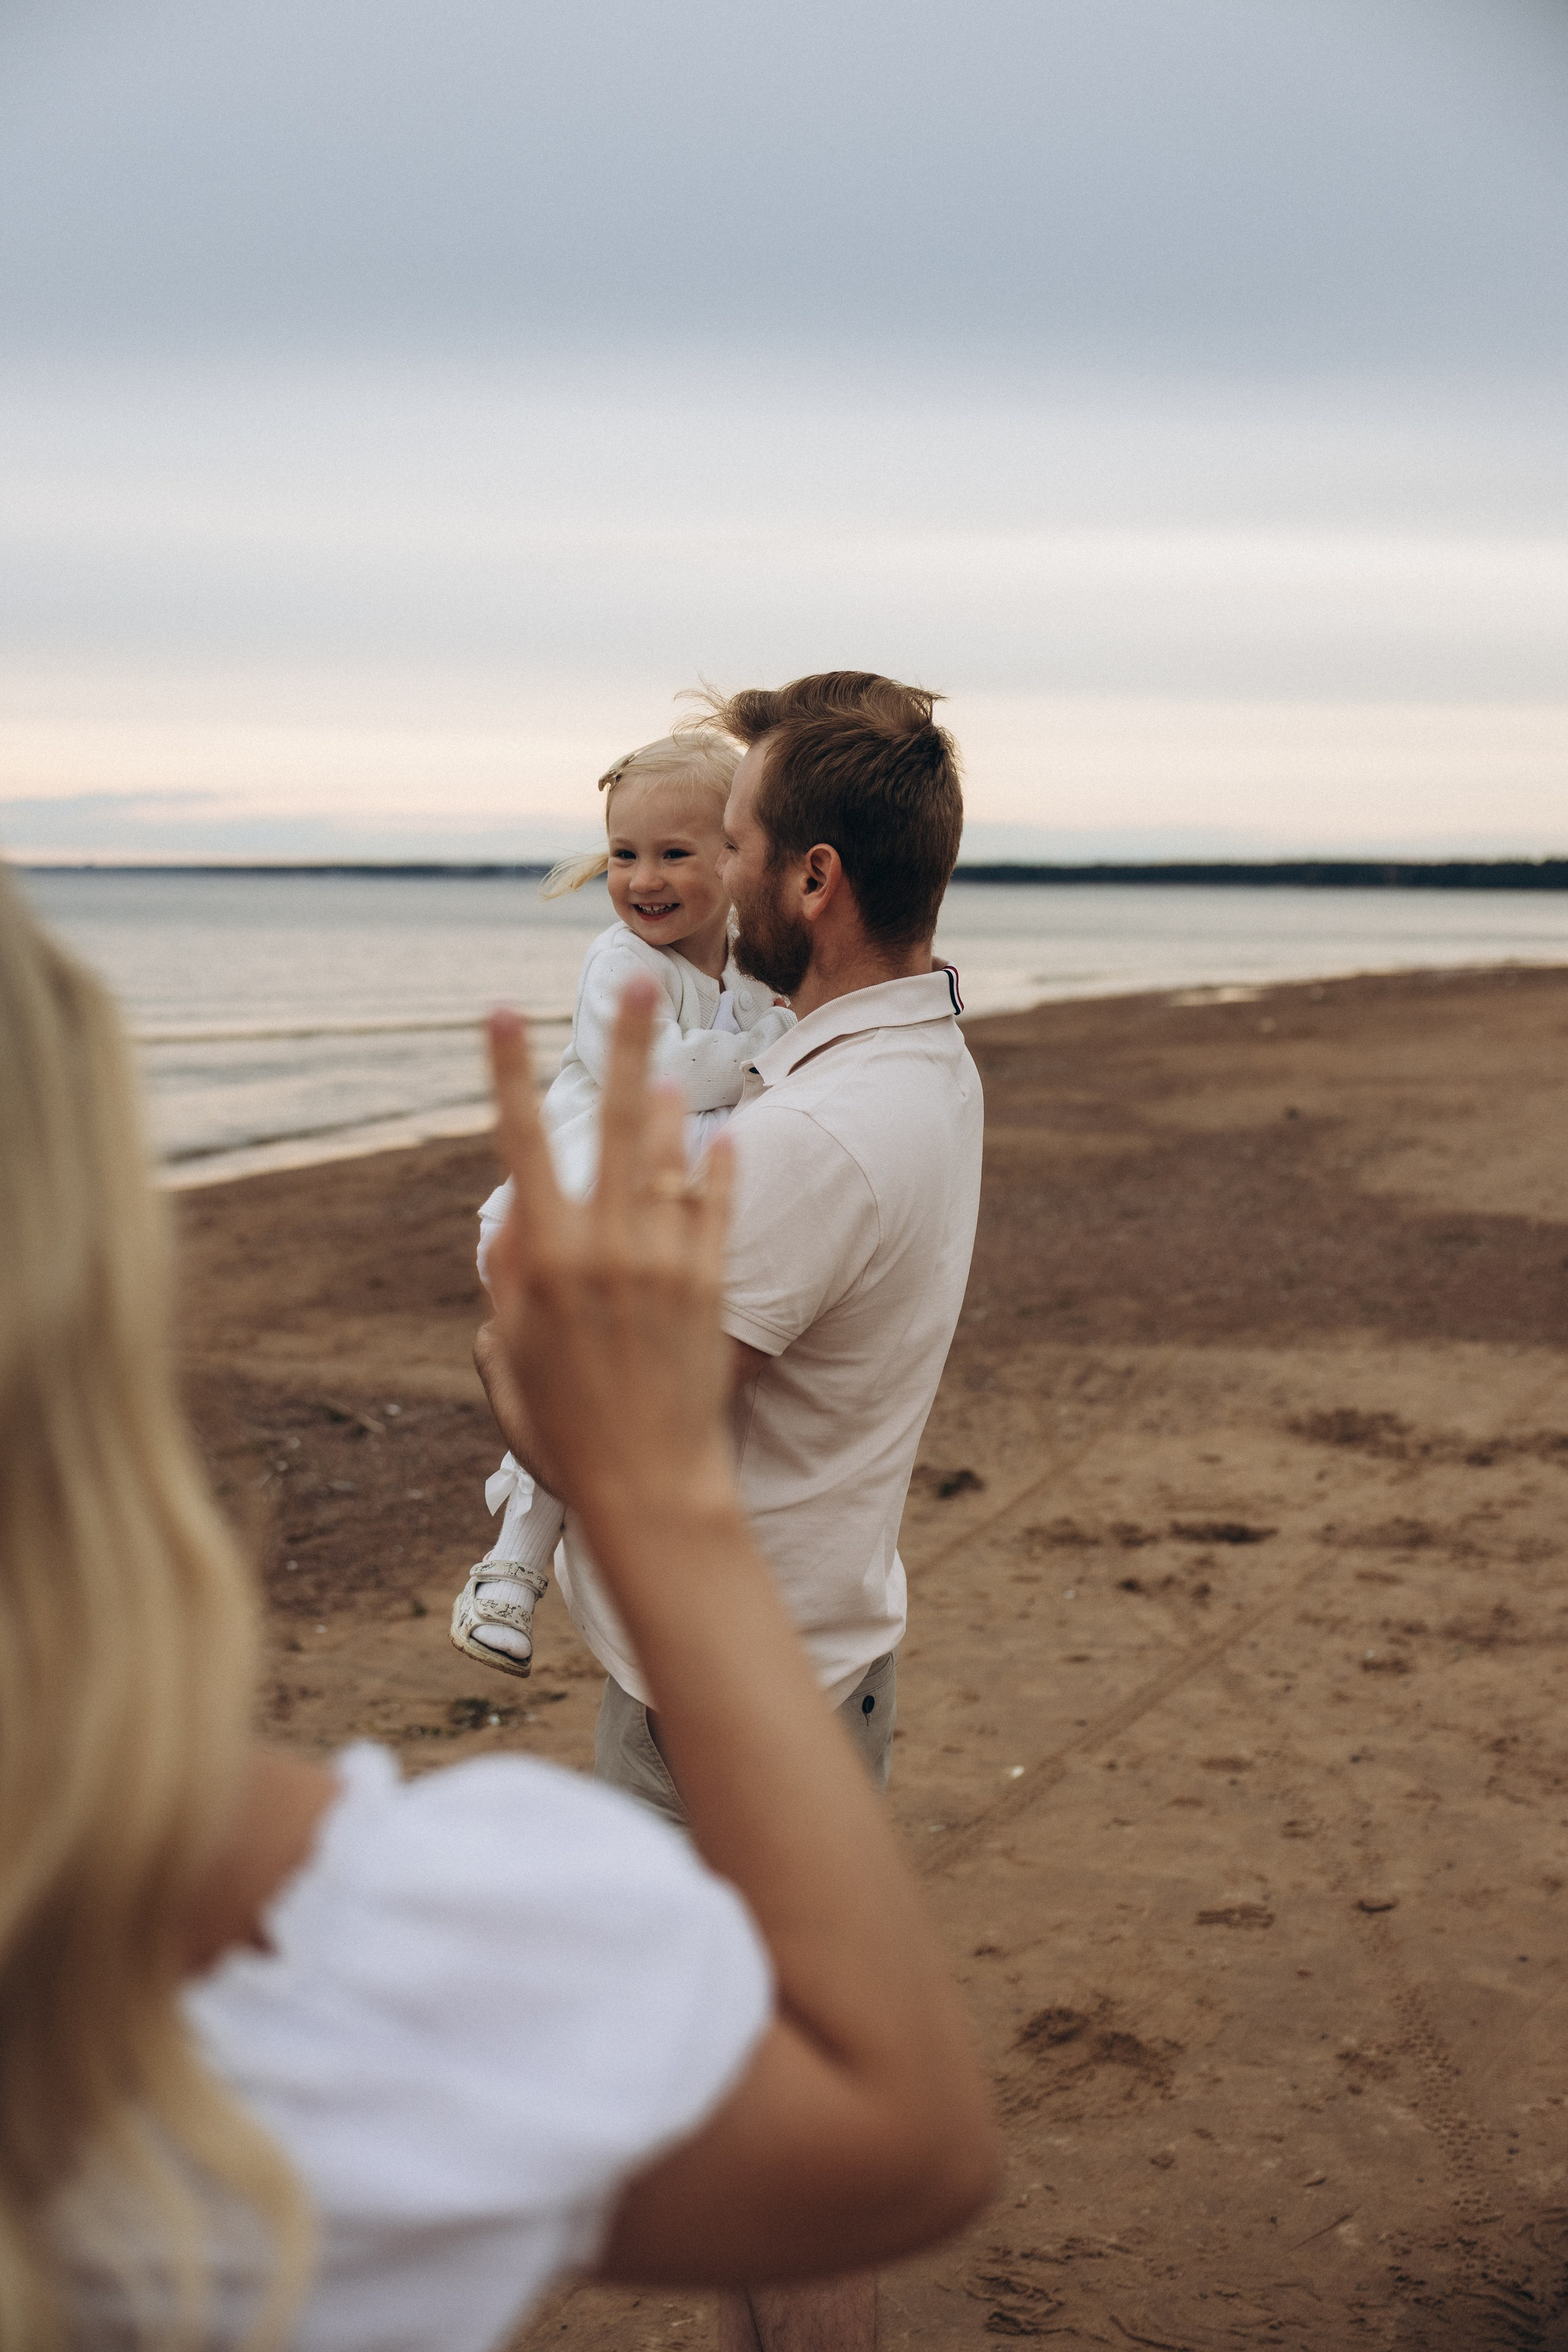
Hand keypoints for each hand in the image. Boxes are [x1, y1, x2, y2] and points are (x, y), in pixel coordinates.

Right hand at [485, 981, 737, 1546]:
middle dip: (624, 1046)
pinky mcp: (711, 1284)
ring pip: (670, 1157)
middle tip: (636, 985)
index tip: (498, 1013)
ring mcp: (666, 1261)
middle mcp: (607, 1246)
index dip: (507, 1072)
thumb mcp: (509, 1362)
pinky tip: (723, 1136)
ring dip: (668, 1106)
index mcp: (544, 1261)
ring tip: (666, 1063)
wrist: (651, 1487)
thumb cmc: (565, 1436)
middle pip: (617, 1121)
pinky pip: (718, 1208)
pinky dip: (721, 1169)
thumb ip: (505, 1286)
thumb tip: (511, 1223)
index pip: (520, 1143)